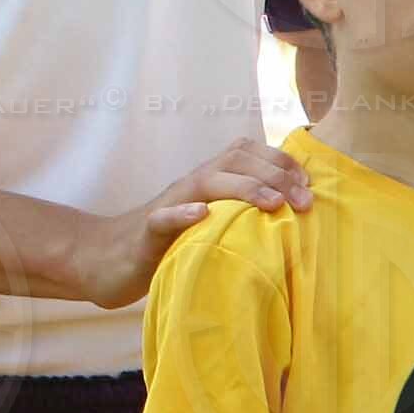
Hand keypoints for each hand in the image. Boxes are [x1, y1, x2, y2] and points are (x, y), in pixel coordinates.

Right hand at [82, 138, 314, 308]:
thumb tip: (292, 216)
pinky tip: (202, 216)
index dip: (281, 162)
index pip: (246, 152)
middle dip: (274, 175)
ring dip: (243, 188)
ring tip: (272, 204)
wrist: (104, 260)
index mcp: (206, 182)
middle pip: (233, 159)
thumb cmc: (166, 245)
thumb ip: (239, 213)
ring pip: (205, 182)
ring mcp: (166, 206)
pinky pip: (163, 218)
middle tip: (304, 203)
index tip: (309, 187)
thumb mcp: (209, 224)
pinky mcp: (145, 233)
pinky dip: (183, 214)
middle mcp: (189, 186)